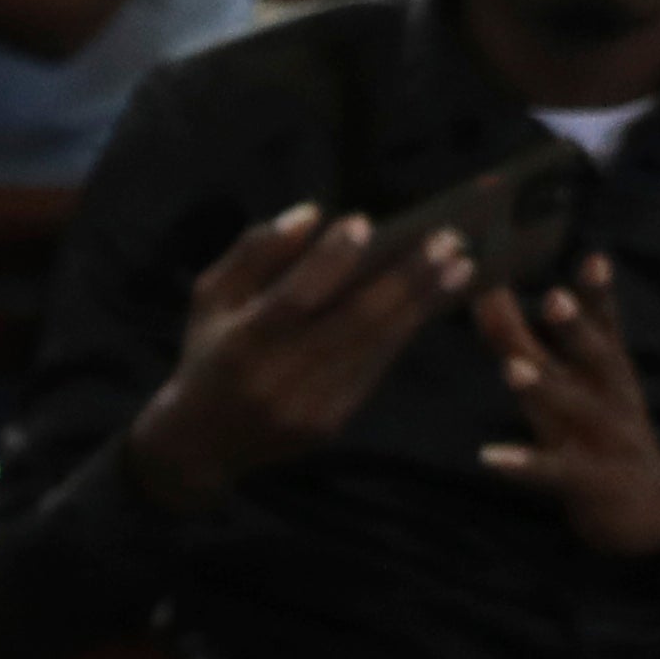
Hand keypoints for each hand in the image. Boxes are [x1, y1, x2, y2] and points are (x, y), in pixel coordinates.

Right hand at [120, 204, 465, 514]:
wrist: (199, 444)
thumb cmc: (209, 353)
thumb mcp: (211, 297)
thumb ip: (253, 252)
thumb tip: (311, 214)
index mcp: (240, 342)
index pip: (293, 297)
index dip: (329, 261)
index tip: (363, 223)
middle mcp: (275, 378)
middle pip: (352, 322)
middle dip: (405, 279)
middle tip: (447, 241)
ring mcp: (306, 406)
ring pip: (374, 347)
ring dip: (422, 304)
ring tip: (459, 268)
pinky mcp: (329, 424)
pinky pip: (375, 371)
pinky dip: (404, 333)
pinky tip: (431, 303)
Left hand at [474, 256, 659, 561]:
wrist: (638, 507)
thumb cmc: (589, 429)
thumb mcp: (560, 383)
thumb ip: (520, 340)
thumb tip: (483, 290)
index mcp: (608, 370)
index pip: (606, 324)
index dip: (600, 292)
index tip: (594, 257)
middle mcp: (612, 397)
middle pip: (598, 357)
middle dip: (577, 327)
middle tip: (554, 296)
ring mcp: (606, 438)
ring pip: (577, 409)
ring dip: (544, 387)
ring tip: (510, 368)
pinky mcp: (587, 479)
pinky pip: (552, 471)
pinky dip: (522, 463)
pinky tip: (488, 458)